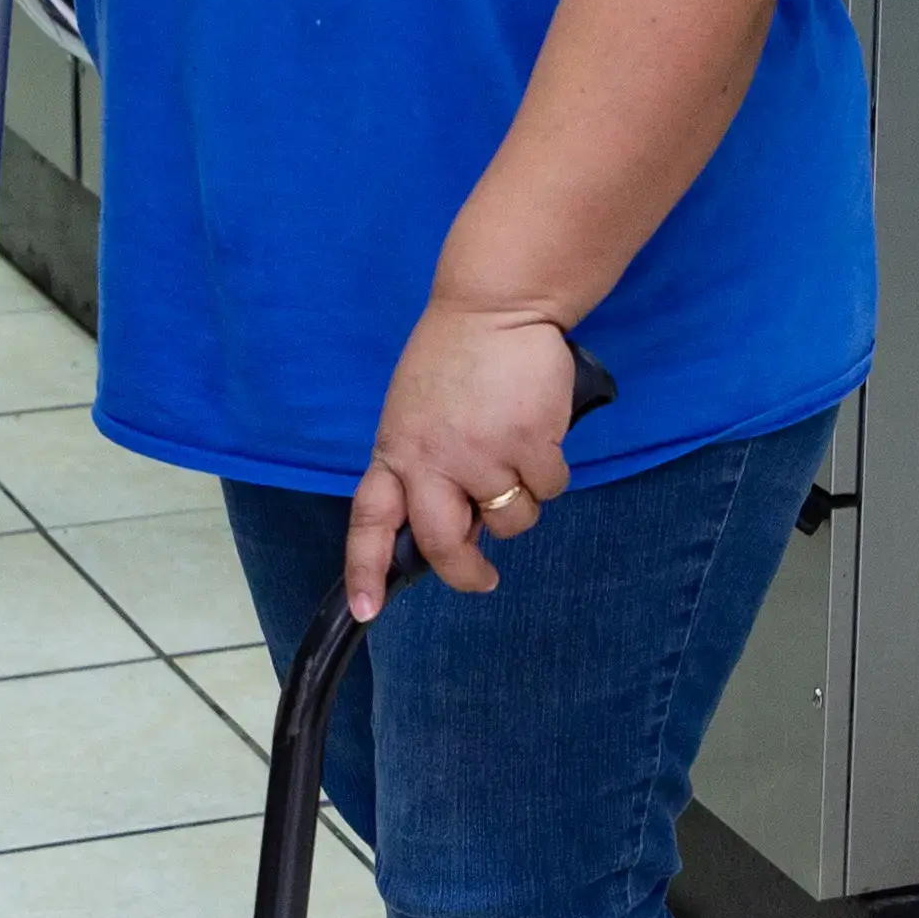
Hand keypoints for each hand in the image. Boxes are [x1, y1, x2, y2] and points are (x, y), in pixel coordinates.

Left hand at [343, 299, 582, 621]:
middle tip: (483, 578)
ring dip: (521, 502)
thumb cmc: (455, 359)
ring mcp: (482, 456)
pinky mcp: (530, 446)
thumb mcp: (418, 415)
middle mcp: (432, 462)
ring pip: (510, 521)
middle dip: (466, 573)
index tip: (366, 611)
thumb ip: (428, 469)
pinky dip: (552, 471)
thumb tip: (464, 526)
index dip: (366, 570)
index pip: (370, 521)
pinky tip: (543, 435)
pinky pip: (549, 490)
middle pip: (443, 544)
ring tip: (518, 456)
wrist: (497, 306)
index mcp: (396, 452)